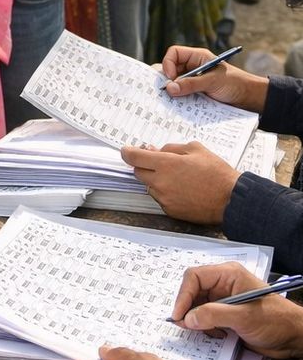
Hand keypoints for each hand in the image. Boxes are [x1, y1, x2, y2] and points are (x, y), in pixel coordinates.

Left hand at [120, 142, 237, 223]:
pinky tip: (182, 190)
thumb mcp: (195, 149)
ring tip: (177, 178)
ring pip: (149, 186)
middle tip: (160, 163)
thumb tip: (154, 150)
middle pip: (138, 172)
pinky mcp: (170, 211)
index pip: (133, 157)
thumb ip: (170, 148)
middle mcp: (160, 182)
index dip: (127, 152)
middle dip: (144, 166)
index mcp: (165, 164)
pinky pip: (160, 198)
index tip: (127, 151)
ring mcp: (164, 198)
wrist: (232, 199)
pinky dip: (165, 193)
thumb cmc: (216, 172)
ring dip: (156, 180)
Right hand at [159, 45, 267, 110]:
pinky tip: (180, 104)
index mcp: (197, 57)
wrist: (249, 99)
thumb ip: (191, 84)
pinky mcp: (194, 92)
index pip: (174, 53)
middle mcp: (192, 67)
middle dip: (168, 79)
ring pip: (175, 82)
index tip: (171, 77)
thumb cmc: (235, 83)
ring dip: (173, 90)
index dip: (168, 63)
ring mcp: (193, 80)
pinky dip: (179, 98)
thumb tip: (169, 88)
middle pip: (171, 68)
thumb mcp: (213, 82)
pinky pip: (181, 93)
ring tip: (174, 99)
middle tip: (168, 90)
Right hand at [173, 262, 302, 358]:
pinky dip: (205, 327)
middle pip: (193, 291)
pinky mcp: (226, 315)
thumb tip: (188, 318)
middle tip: (184, 325)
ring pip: (198, 306)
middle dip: (188, 308)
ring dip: (197, 320)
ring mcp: (224, 300)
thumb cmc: (276, 320)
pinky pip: (206, 318)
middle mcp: (223, 284)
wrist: (295, 339)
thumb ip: (214, 315)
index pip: (195, 277)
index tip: (178, 314)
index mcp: (227, 274)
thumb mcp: (243, 317)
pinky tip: (215, 335)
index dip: (183, 295)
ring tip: (205, 332)